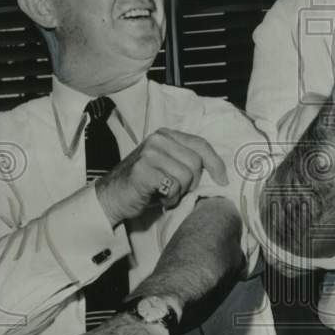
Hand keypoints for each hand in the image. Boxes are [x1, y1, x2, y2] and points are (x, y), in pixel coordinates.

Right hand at [96, 128, 227, 224]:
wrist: (111, 197)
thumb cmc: (144, 185)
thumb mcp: (167, 166)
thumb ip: (187, 161)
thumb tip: (218, 172)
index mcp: (166, 135)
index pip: (200, 144)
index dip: (215, 163)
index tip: (223, 180)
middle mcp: (158, 139)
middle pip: (196, 163)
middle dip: (191, 183)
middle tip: (175, 191)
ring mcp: (149, 153)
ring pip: (186, 176)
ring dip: (179, 192)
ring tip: (165, 194)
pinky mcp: (143, 169)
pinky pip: (173, 186)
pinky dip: (169, 198)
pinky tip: (158, 198)